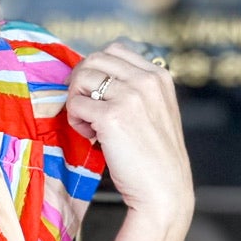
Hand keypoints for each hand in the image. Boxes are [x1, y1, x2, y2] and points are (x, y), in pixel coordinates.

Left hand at [66, 39, 193, 236]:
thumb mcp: (157, 110)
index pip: (116, 49)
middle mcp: (146, 81)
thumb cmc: (155, 156)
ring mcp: (129, 97)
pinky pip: (75, 104)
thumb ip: (137, 88)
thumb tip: (98, 73)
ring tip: (90, 123)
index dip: (98, 69)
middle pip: (94, 59)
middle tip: (86, 107)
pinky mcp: (111, 117)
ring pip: (81, 78)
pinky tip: (91, 136)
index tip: (97, 93)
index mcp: (159, 76)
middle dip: (82, 81)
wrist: (164, 190)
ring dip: (77, 100)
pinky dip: (76, 119)